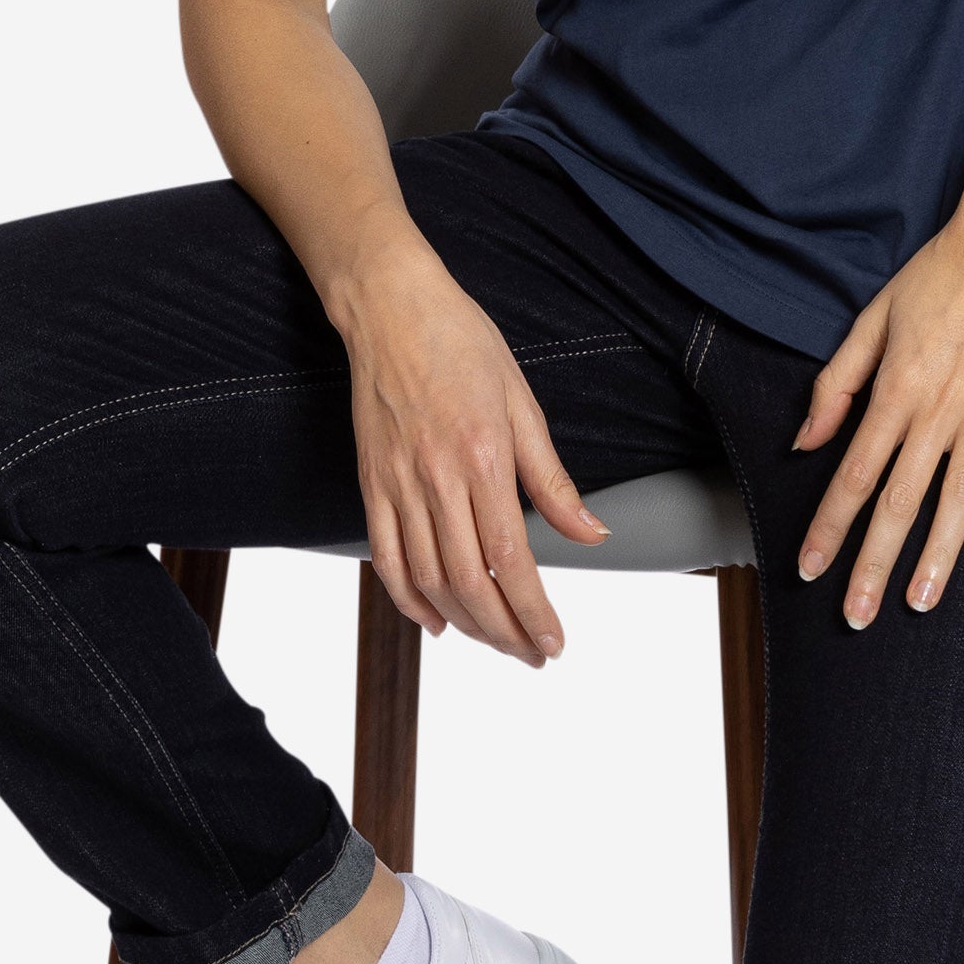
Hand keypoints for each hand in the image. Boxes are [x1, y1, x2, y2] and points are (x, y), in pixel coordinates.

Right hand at [340, 244, 607, 663]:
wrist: (390, 307)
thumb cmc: (463, 344)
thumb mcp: (522, 403)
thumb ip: (553, 480)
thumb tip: (592, 535)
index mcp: (484, 458)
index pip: (512, 558)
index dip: (534, 611)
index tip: (554, 642)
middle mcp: (437, 479)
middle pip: (471, 583)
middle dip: (506, 631)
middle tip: (533, 656)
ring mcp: (398, 485)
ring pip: (429, 580)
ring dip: (466, 624)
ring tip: (498, 641)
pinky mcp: (371, 483)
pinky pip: (386, 558)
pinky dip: (409, 601)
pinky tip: (436, 623)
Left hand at [792, 207, 963, 627]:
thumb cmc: (936, 275)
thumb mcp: (871, 320)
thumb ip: (836, 384)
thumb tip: (807, 442)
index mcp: (896, 391)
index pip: (854, 476)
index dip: (829, 527)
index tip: (809, 568)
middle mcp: (939, 413)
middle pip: (900, 504)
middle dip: (875, 564)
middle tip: (857, 614)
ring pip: (958, 502)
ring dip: (938, 558)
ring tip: (921, 604)